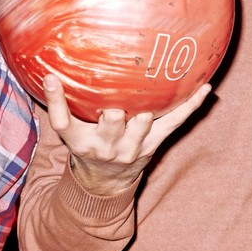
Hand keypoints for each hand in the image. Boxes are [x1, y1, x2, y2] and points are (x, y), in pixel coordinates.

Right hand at [45, 73, 209, 195]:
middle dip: (115, 114)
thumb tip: (46, 68)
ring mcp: (132, 147)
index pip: (62, 122)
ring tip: (160, 85)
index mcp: (78, 141)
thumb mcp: (69, 131)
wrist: (105, 182)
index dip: (56, 101)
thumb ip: (61, 105)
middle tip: (117, 102)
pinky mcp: (154, 144)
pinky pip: (175, 123)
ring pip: (143, 125)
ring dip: (148, 110)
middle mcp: (105, 146)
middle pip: (110, 126)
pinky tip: (205, 88)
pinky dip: (191, 106)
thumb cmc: (86, 145)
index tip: (51, 77)